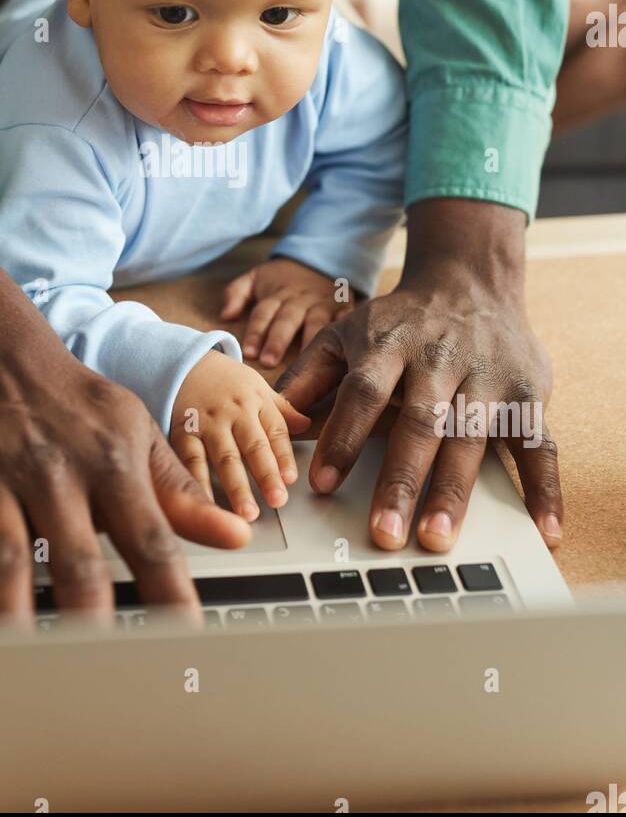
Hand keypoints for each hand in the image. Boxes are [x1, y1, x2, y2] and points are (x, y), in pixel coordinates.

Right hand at [0, 236, 250, 639]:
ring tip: (12, 661)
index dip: (169, 589)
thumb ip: (179, 492)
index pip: (148, 536)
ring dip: (7, 607)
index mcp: (108, 461)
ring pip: (2, 551)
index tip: (185, 638)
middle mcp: (51, 470)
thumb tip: (236, 535)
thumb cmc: (70, 398)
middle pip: (74, 553)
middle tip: (100, 668)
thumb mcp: (134, 432)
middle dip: (88, 611)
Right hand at [169, 350, 309, 519]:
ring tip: (247, 513)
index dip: (284, 456)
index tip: (290, 479)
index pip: (275, 431)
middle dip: (266, 475)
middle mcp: (233, 412)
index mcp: (256, 401)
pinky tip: (207, 505)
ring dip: (236, 486)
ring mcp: (207, 423)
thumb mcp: (257, 388)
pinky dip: (198, 483)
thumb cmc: (226, 382)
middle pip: (253, 446)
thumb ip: (281, 411)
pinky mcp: (182, 432)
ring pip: (224, 457)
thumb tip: (308, 425)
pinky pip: (191, 460)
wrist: (183, 364)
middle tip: (277, 501)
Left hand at [220, 256, 352, 366]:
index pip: (263, 313)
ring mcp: (323, 304)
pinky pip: (343, 322)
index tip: (248, 352)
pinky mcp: (344, 309)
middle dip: (277, 340)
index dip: (256, 331)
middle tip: (268, 361)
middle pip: (287, 319)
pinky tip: (339, 352)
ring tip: (302, 363)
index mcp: (278, 294)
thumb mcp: (257, 277)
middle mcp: (300, 300)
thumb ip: (237, 292)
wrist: (321, 258)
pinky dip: (341, 333)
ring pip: (315, 323)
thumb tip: (225, 315)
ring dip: (307, 343)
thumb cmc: (283, 277)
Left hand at [275, 200, 562, 552]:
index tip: (323, 485)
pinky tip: (545, 528)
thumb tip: (272, 414)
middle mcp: (441, 360)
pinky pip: (539, 443)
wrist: (471, 278)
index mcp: (391, 344)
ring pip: (472, 438)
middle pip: (419, 422)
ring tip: (437, 538)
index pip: (363, 393)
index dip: (342, 436)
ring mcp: (488, 377)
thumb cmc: (402, 319)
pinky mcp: (528, 393)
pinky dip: (544, 487)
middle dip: (401, 479)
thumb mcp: (348, 332)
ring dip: (455, 490)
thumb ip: (308, 372)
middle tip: (384, 533)